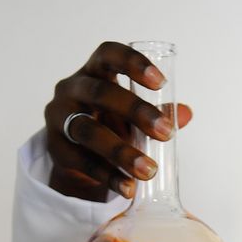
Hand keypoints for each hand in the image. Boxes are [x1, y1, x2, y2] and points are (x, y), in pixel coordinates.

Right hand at [44, 41, 193, 201]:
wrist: (78, 155)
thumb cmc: (110, 122)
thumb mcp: (132, 114)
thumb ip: (158, 112)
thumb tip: (186, 113)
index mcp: (93, 72)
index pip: (107, 54)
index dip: (132, 62)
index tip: (160, 82)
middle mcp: (71, 89)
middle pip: (101, 94)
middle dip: (136, 112)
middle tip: (167, 133)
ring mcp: (59, 119)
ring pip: (89, 131)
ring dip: (122, 152)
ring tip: (149, 171)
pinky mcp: (56, 149)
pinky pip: (83, 163)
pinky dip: (109, 176)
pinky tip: (129, 187)